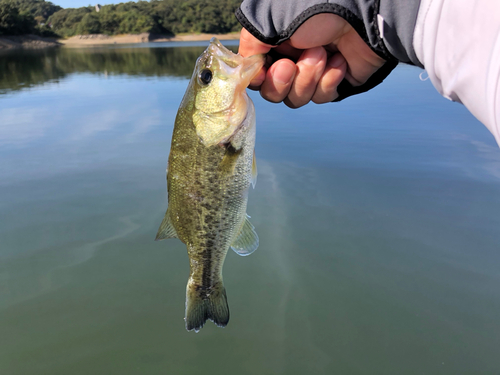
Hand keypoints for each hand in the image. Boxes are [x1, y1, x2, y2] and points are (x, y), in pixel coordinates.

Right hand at [238, 13, 386, 107]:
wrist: (361, 17)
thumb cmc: (316, 10)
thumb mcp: (270, 22)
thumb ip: (250, 46)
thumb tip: (247, 73)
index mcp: (272, 44)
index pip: (255, 76)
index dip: (260, 79)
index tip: (267, 69)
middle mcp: (290, 59)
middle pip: (273, 93)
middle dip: (283, 82)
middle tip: (293, 64)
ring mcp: (312, 73)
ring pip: (296, 99)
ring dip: (308, 78)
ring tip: (323, 53)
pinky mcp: (333, 82)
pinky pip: (321, 97)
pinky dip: (329, 81)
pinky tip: (339, 61)